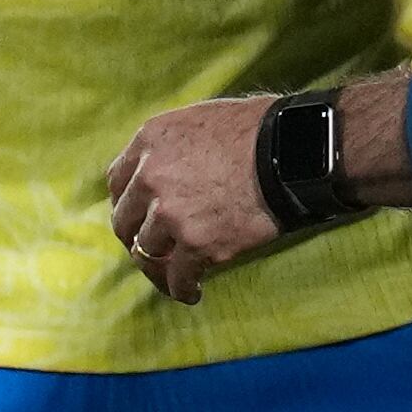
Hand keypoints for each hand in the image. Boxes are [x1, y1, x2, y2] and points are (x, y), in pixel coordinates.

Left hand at [106, 95, 287, 303]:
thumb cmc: (259, 130)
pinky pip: (177, 277)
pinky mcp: (195, 244)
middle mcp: (150, 176)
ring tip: (176, 275)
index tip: (139, 216)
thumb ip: (173, 147)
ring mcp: (170, 213)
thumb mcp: (202, 120)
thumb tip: (169, 169)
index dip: (128, 203)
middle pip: (125, 221)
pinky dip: (182, 289)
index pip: (117, 181)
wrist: (294, 152)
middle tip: (154, 250)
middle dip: (137, 237)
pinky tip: (193, 292)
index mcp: (150, 140)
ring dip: (160, 266)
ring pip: (147, 252)